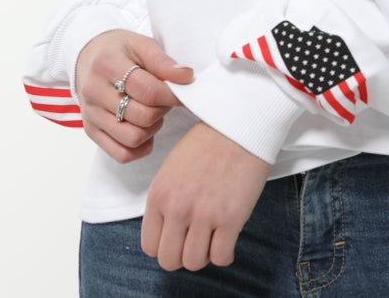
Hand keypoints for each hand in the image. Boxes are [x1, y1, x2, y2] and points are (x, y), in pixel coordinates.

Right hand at [75, 30, 193, 163]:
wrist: (87, 57)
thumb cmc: (118, 49)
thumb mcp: (140, 43)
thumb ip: (162, 61)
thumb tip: (186, 77)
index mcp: (107, 64)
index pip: (148, 91)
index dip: (172, 95)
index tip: (182, 90)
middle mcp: (94, 91)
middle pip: (142, 116)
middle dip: (163, 109)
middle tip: (164, 98)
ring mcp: (90, 114)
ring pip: (133, 138)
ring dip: (152, 129)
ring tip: (153, 111)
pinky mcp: (91, 130)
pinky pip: (121, 154)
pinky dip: (140, 147)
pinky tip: (144, 129)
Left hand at [141, 123, 270, 270]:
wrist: (239, 124)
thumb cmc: (208, 142)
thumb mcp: (172, 167)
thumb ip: (165, 199)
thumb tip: (167, 231)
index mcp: (159, 194)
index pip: (149, 246)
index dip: (165, 246)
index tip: (178, 238)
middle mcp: (177, 207)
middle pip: (170, 260)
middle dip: (182, 255)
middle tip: (196, 241)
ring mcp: (204, 214)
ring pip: (195, 263)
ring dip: (205, 255)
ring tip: (213, 237)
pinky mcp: (231, 218)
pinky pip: (222, 257)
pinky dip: (224, 253)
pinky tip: (227, 237)